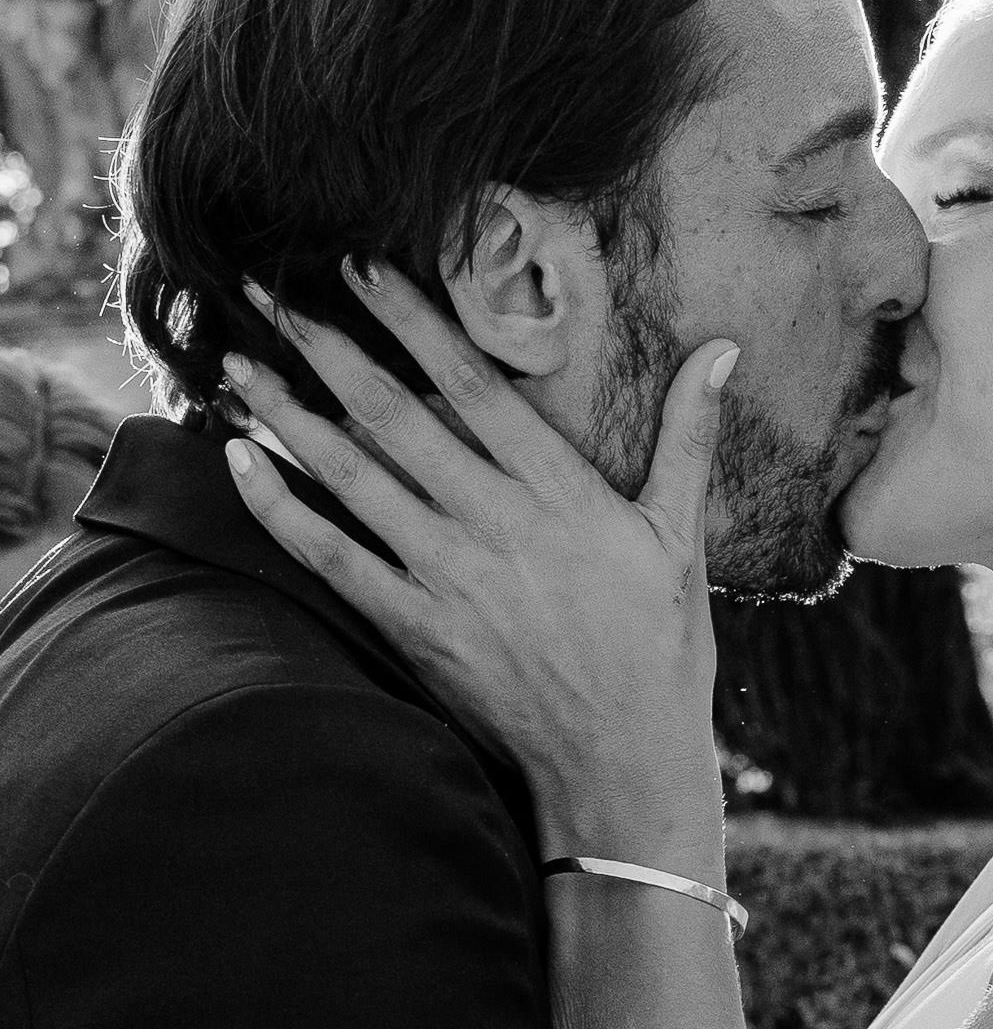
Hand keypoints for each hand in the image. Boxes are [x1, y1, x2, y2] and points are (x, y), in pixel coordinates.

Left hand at [223, 261, 736, 865]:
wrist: (622, 761)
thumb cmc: (660, 649)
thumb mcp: (682, 537)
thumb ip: (690, 436)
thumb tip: (723, 350)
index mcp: (559, 489)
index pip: (472, 382)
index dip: (410, 318)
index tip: (359, 266)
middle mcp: (494, 522)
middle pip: (391, 414)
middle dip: (323, 345)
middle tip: (263, 289)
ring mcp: (447, 577)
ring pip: (349, 475)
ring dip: (284, 413)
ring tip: (233, 362)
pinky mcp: (415, 628)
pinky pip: (331, 558)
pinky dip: (281, 508)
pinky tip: (240, 461)